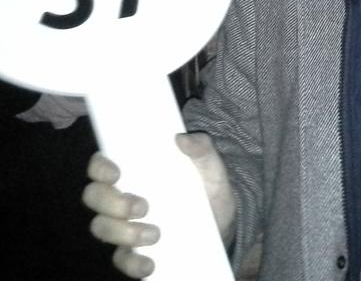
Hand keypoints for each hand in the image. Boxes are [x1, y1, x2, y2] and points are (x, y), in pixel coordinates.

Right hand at [83, 132, 235, 277]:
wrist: (224, 224)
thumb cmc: (209, 188)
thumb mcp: (211, 166)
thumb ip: (202, 149)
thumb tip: (182, 139)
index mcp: (135, 170)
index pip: (101, 164)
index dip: (100, 167)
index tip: (116, 173)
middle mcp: (122, 196)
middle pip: (94, 196)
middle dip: (112, 203)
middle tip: (143, 207)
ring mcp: (125, 224)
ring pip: (102, 227)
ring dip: (123, 233)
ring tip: (155, 234)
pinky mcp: (134, 251)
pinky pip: (122, 260)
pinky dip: (132, 263)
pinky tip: (150, 264)